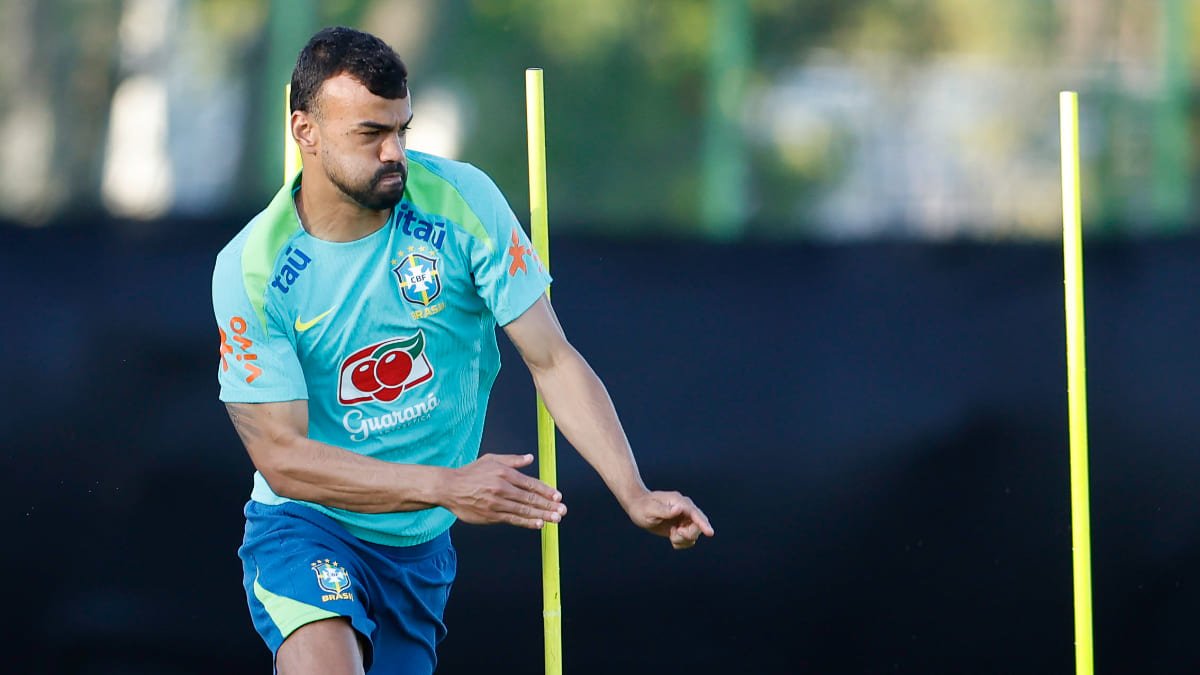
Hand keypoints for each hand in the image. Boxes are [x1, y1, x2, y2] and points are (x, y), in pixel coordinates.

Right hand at [442, 454, 565, 529]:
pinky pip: (512, 519)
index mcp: (504, 473)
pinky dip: (526, 522)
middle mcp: (502, 488)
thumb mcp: (491, 460)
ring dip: (542, 515)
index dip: (546, 491)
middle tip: (562, 510)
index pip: (531, 483)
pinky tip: (538, 524)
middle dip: (549, 505)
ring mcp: (497, 503)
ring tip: (555, 519)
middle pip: (530, 498)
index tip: (558, 496)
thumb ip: (513, 460)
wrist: (449, 487)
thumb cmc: (470, 473)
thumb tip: (530, 458)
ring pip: (524, 510)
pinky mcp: (491, 515)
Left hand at [625, 490, 713, 549]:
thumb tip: (680, 508)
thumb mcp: (650, 510)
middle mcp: (685, 509)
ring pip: (694, 534)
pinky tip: (671, 537)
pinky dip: (681, 542)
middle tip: (673, 534)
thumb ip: (664, 510)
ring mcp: (684, 518)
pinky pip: (688, 539)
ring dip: (683, 539)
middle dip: (688, 534)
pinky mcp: (681, 526)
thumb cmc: (642, 507)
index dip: (703, 524)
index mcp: (679, 502)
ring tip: (671, 535)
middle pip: (698, 525)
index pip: (695, 514)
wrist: (637, 507)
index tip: (710, 533)